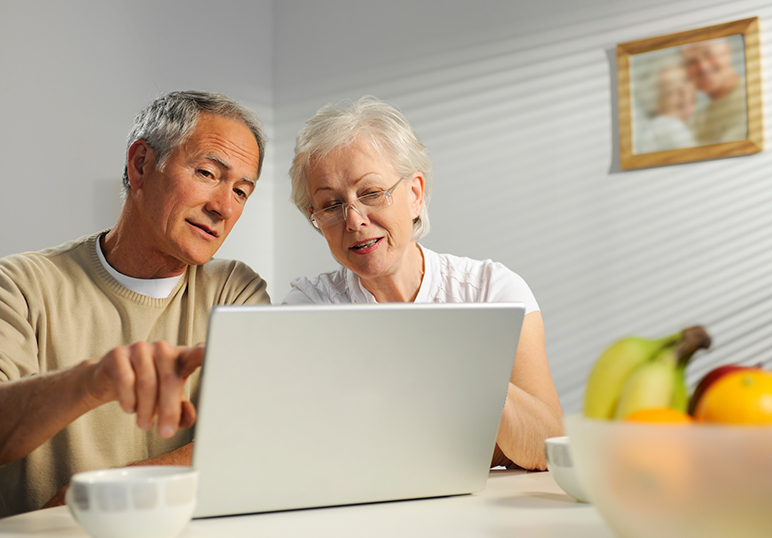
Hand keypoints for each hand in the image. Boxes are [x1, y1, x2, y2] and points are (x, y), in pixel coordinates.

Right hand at [84, 342, 203, 438]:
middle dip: (169, 410)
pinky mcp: (118, 354)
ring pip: (148, 383)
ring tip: (145, 424)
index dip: (209, 354)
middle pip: (171, 380)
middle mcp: (163, 349)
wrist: (108, 379)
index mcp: (181, 357)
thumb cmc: (148, 389)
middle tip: (165, 433)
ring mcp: (141, 348)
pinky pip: (126, 380)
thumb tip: (189, 418)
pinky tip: (129, 408)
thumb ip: (182, 411)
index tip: (219, 356)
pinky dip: (129, 399)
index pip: (199, 353)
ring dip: (146, 409)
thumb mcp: (168, 401)